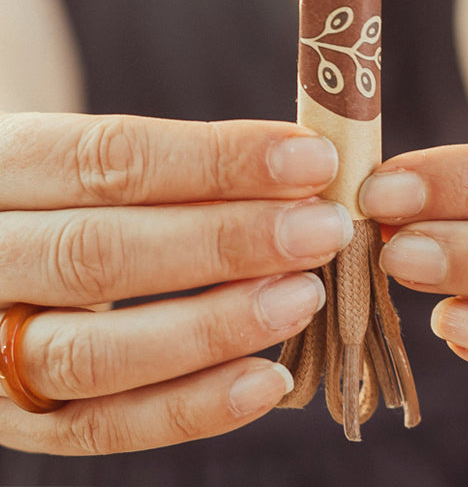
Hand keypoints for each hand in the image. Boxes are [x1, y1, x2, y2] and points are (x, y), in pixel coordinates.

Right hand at [0, 112, 349, 453]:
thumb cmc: (68, 189)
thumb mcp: (92, 155)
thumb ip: (182, 165)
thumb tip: (301, 170)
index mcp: (1, 164)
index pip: (108, 156)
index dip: (216, 159)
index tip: (310, 160)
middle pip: (99, 253)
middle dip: (226, 242)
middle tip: (322, 229)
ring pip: (94, 352)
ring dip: (214, 327)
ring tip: (303, 296)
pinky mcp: (18, 415)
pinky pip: (100, 426)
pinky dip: (189, 409)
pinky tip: (267, 379)